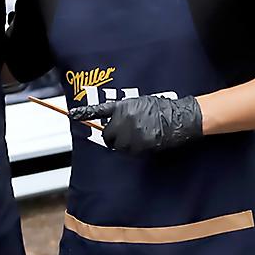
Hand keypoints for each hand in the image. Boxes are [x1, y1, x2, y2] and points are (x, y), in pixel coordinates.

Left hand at [69, 95, 203, 153]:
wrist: (182, 117)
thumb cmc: (163, 108)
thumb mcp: (141, 103)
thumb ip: (124, 112)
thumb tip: (114, 121)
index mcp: (123, 107)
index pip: (99, 110)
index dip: (85, 113)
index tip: (73, 114)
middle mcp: (124, 120)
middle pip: (107, 134)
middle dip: (112, 136)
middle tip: (123, 135)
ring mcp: (132, 133)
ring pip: (118, 145)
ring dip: (123, 144)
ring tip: (137, 137)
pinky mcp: (141, 144)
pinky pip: (130, 151)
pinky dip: (134, 149)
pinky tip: (144, 141)